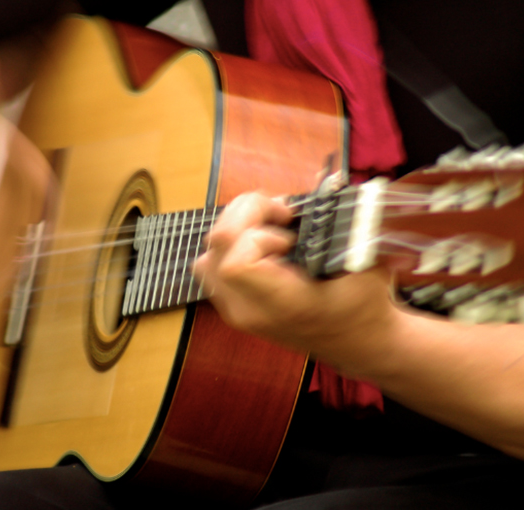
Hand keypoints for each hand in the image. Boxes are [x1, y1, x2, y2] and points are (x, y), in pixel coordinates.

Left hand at [194, 192, 399, 375]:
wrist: (356, 343)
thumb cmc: (364, 304)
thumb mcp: (367, 261)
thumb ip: (347, 222)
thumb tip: (331, 180)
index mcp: (281, 305)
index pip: (237, 263)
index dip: (258, 234)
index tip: (290, 232)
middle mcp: (248, 310)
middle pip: (217, 245)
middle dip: (249, 215)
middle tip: (284, 215)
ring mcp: (234, 309)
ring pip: (209, 252)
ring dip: (238, 228)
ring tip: (273, 229)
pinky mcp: (230, 303)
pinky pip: (212, 264)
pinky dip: (233, 244)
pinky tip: (265, 243)